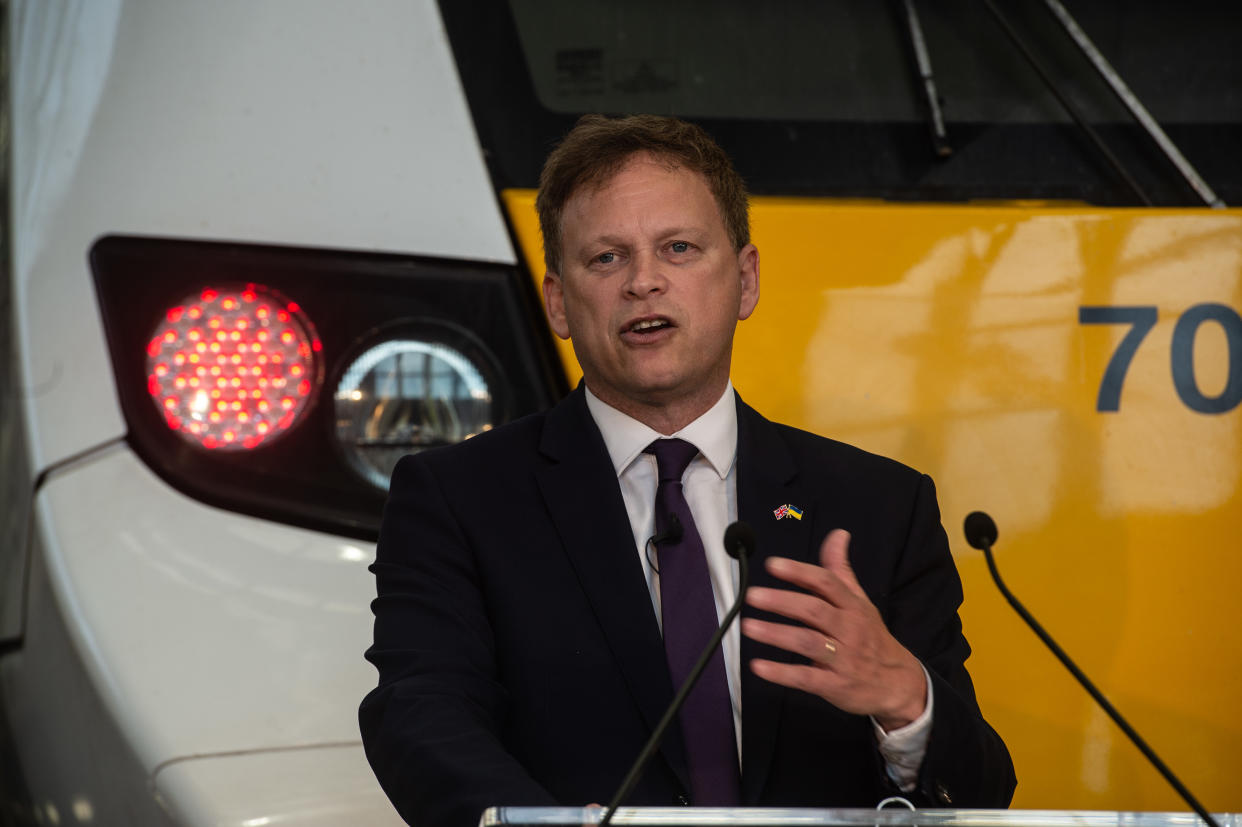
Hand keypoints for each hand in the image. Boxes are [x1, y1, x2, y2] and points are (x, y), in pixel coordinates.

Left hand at [741, 529, 925, 729]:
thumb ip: (840, 570)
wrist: (898, 684)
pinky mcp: (835, 685)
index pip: (827, 583)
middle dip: (782, 601)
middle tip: (752, 596)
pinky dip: (781, 673)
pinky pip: (806, 677)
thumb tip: (837, 534)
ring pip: (808, 642)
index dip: (799, 572)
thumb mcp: (860, 601)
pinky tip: (759, 666)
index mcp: (853, 606)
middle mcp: (849, 629)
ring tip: (748, 626)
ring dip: (776, 634)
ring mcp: (842, 658)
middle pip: (814, 611)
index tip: (773, 565)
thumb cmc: (871, 637)